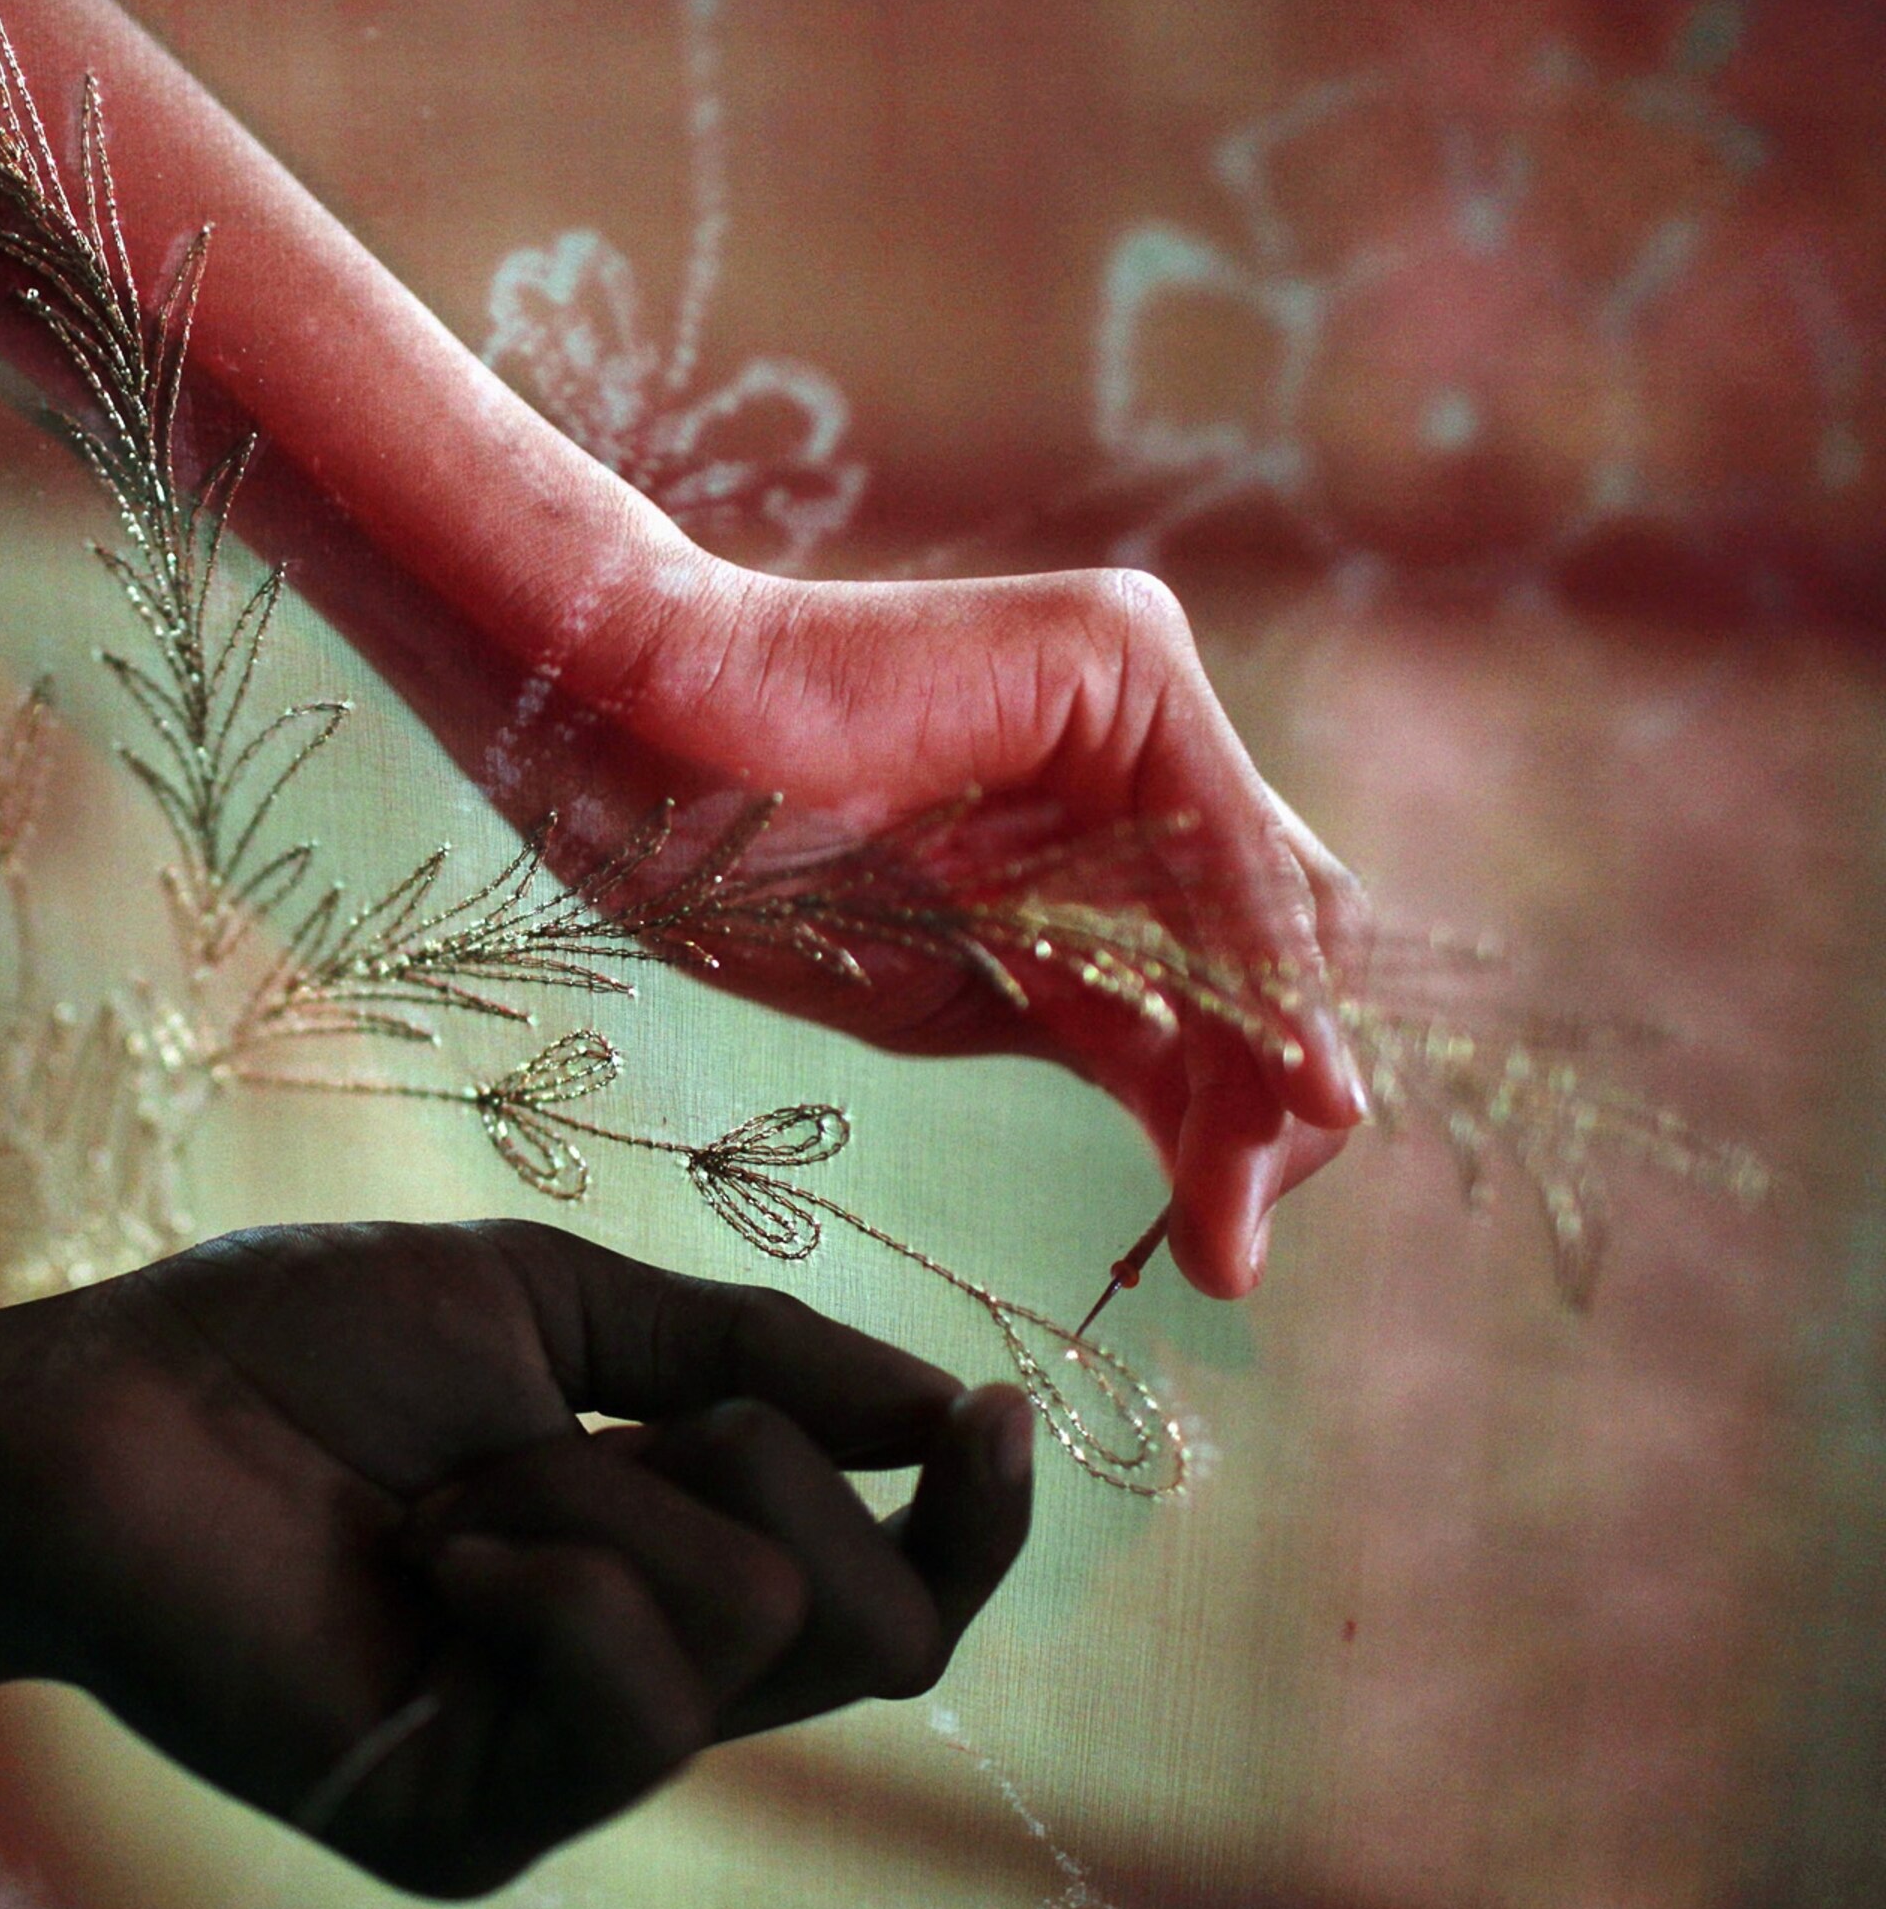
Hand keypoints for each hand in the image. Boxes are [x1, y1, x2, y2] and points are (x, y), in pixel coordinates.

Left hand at [0, 1220, 1032, 1897]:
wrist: (100, 1405)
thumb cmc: (296, 1342)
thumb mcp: (555, 1306)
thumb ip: (750, 1358)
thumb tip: (949, 1405)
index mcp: (662, 1571)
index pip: (888, 1598)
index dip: (973, 1523)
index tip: (983, 1413)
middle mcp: (631, 1686)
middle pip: (880, 1630)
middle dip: (762, 1466)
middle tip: (577, 1428)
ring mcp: (555, 1767)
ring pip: (761, 1625)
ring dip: (601, 1493)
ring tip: (443, 1497)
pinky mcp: (472, 1823)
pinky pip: (634, 1694)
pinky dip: (550, 1574)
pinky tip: (428, 1557)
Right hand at [580, 550, 1368, 1297]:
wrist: (625, 755)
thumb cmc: (746, 875)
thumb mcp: (962, 997)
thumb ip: (1104, 1037)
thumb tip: (1240, 1160)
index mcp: (1100, 832)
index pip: (1237, 984)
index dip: (1245, 1121)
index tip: (1215, 1254)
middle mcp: (1142, 755)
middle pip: (1280, 956)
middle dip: (1264, 1119)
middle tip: (1226, 1255)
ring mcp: (1140, 695)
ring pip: (1278, 916)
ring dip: (1265, 1079)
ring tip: (1224, 1213)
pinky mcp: (1121, 653)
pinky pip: (1230, 845)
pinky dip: (1266, 976)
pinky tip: (1283, 1088)